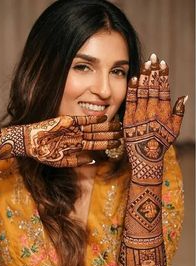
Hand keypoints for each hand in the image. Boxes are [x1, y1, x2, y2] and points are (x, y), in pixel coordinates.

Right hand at [24, 115, 121, 166]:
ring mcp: (73, 128)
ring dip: (105, 126)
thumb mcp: (62, 162)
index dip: (107, 144)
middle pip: (97, 135)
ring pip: (93, 127)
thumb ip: (78, 161)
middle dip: (110, 134)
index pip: (96, 144)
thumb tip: (94, 161)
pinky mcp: (68, 120)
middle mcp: (77, 136)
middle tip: (122, 132)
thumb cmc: (44, 154)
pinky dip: (93, 119)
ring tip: (117, 125)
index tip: (118, 143)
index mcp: (77, 146)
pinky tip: (104, 118)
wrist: (31, 142)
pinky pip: (83, 119)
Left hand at [123, 53, 186, 184]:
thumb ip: (179, 113)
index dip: (163, 76)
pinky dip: (132, 90)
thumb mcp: (175, 130)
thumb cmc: (162, 144)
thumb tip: (184, 96)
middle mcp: (152, 112)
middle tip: (153, 57)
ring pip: (142, 92)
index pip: (164, 90)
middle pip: (153, 88)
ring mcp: (140, 115)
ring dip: (143, 77)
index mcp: (164, 112)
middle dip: (153, 71)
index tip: (163, 63)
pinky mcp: (129, 120)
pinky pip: (130, 102)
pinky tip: (132, 79)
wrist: (146, 158)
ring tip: (144, 64)